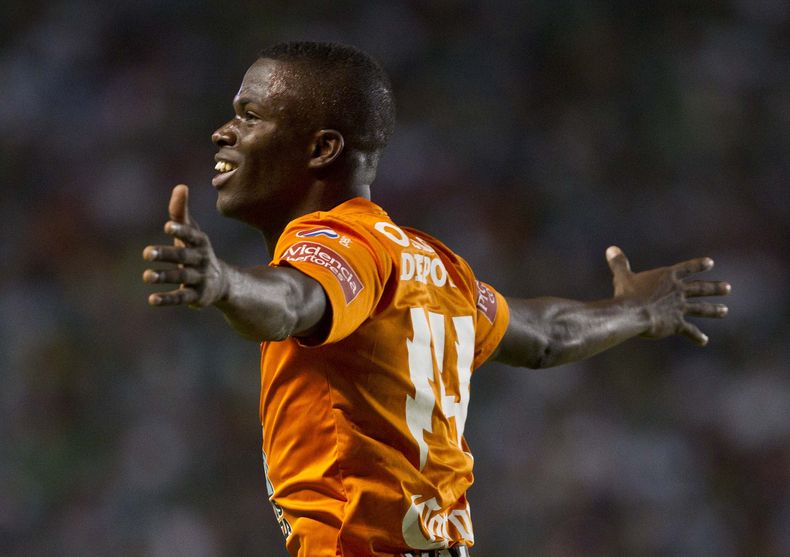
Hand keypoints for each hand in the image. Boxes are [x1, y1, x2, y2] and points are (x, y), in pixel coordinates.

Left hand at [142, 184, 227, 306]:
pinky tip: (152, 299)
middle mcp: (202, 260)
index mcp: (201, 243)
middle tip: (145, 252)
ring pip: (181, 277)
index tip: (167, 226)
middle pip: (183, 256)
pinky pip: (181, 297)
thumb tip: (180, 186)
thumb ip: (181, 212)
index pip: (192, 236)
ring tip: (146, 275)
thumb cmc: (198, 251)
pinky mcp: (196, 296)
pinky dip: (167, 299)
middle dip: (165, 254)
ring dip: (164, 276)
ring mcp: (200, 279)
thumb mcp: (192, 232)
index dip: (181, 231)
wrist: (221, 283)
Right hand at [605, 245, 730, 345]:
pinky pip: (689, 330)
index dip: (698, 265)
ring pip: (701, 308)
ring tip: (724, 310)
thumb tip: (611, 249)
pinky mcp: (677, 324)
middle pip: (700, 288)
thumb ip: (619, 263)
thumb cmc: (627, 293)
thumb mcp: (623, 276)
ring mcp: (680, 308)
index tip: (710, 263)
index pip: (686, 268)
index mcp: (667, 277)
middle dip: (714, 288)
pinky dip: (696, 336)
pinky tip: (704, 341)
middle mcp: (678, 291)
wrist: (633, 313)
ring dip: (713, 309)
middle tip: (728, 288)